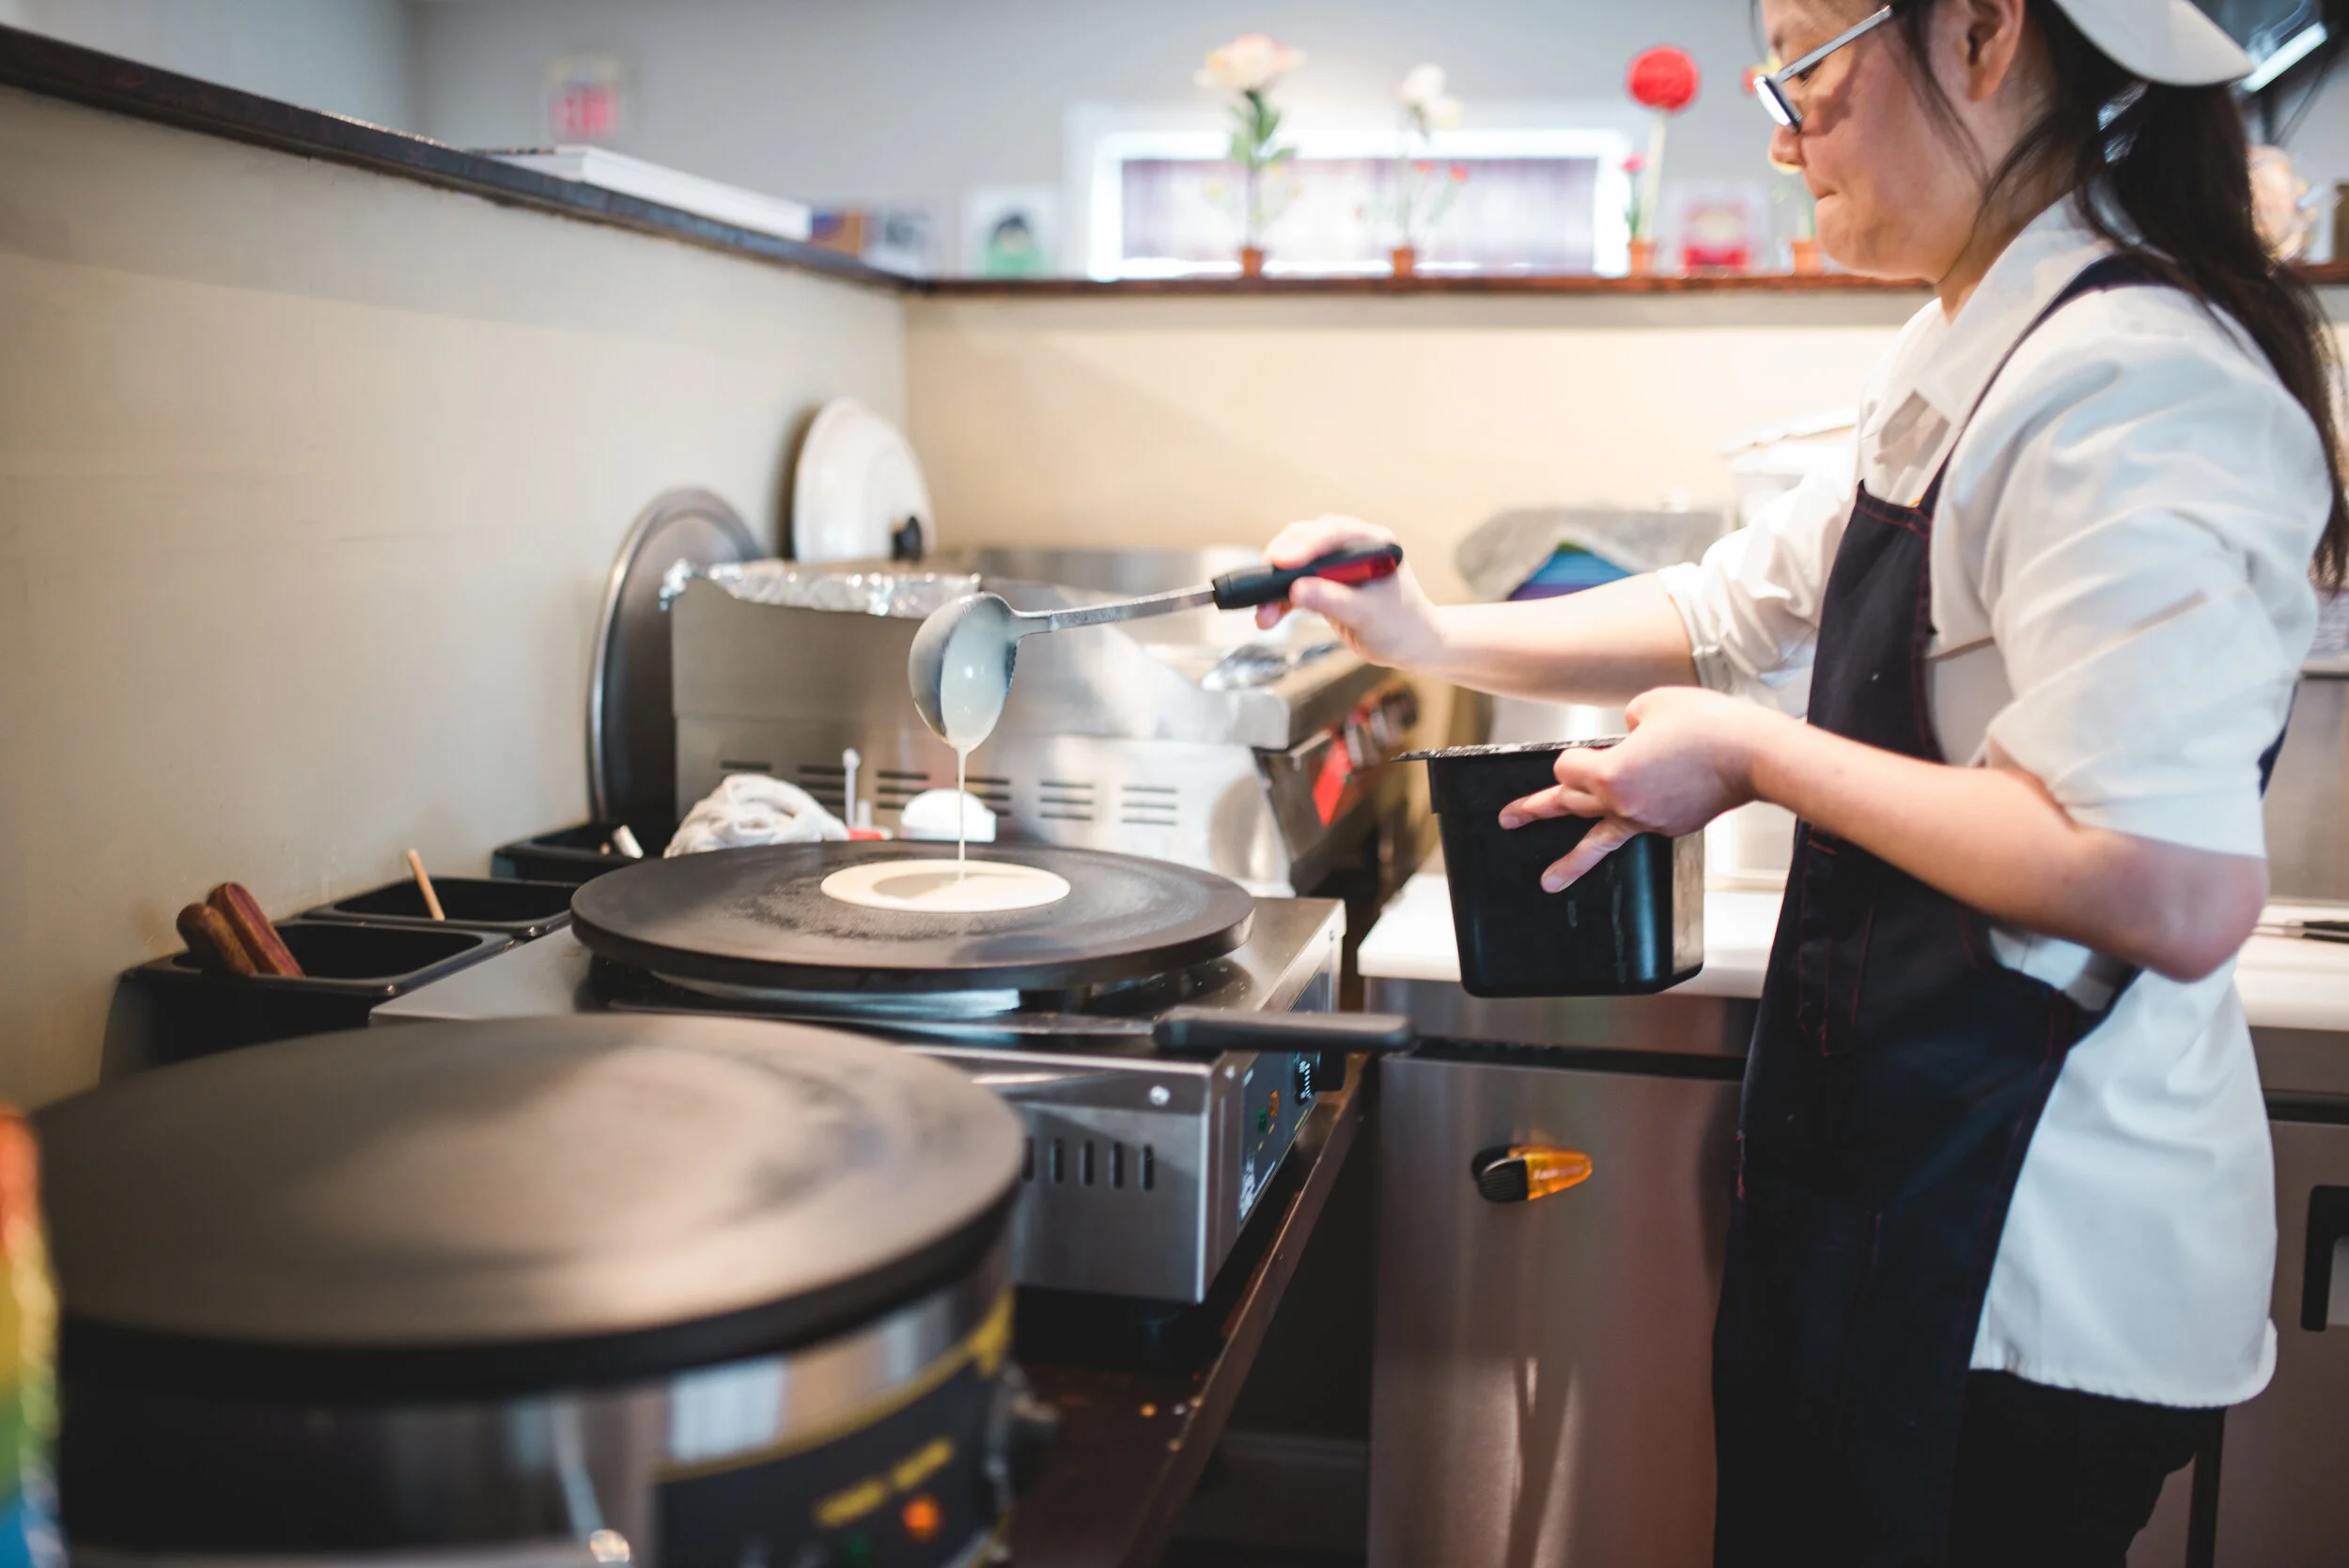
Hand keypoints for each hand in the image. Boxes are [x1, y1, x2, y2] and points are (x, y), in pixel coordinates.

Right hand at [1253, 515, 1444, 668]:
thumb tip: (1296, 591)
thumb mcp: (1369, 615)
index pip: (1333, 534)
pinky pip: (1295, 585)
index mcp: (1372, 543)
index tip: (1282, 563)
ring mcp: (1337, 564)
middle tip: (1264, 586)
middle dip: (1282, 564)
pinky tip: (1270, 615)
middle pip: (1306, 541)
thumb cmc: (1402, 626)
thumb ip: (1333, 601)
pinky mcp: (1325, 583)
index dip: (1305, 547)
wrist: (1412, 645)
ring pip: (1295, 563)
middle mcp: (1353, 547)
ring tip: (1264, 612)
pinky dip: (1280, 600)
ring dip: (1276, 586)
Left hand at [1499, 687, 1779, 891]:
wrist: (1754, 755)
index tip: (1586, 749)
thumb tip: (1630, 734)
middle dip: (1535, 810)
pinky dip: (1631, 821)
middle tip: (1510, 819)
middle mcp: (1623, 803)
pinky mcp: (1671, 827)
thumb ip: (1628, 721)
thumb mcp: (1652, 704)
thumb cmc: (1708, 726)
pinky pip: (1639, 828)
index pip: (1566, 768)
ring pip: (1598, 838)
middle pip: (1567, 804)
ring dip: (1571, 861)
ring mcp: (1647, 820)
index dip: (1573, 755)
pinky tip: (1631, 822)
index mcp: (1610, 772)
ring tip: (1548, 881)